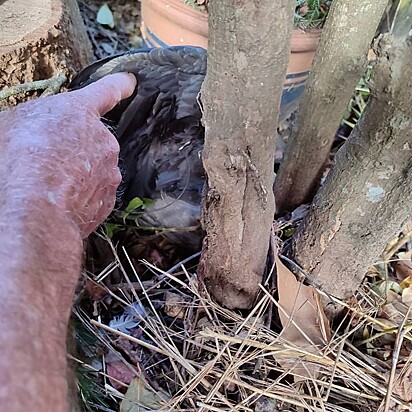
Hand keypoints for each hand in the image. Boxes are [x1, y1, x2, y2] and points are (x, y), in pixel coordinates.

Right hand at [0, 72, 135, 236]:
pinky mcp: (108, 199)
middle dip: (74, 148)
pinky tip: (60, 200)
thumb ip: (33, 120)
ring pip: (95, 168)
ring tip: (49, 183)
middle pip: (93, 139)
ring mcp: (109, 171)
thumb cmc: (18, 162)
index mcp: (80, 111)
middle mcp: (103, 140)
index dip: (119, 85)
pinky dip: (81, 196)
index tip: (130, 83)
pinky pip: (95, 193)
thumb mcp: (11, 124)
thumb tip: (30, 130)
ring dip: (77, 173)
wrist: (34, 209)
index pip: (106, 90)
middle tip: (47, 160)